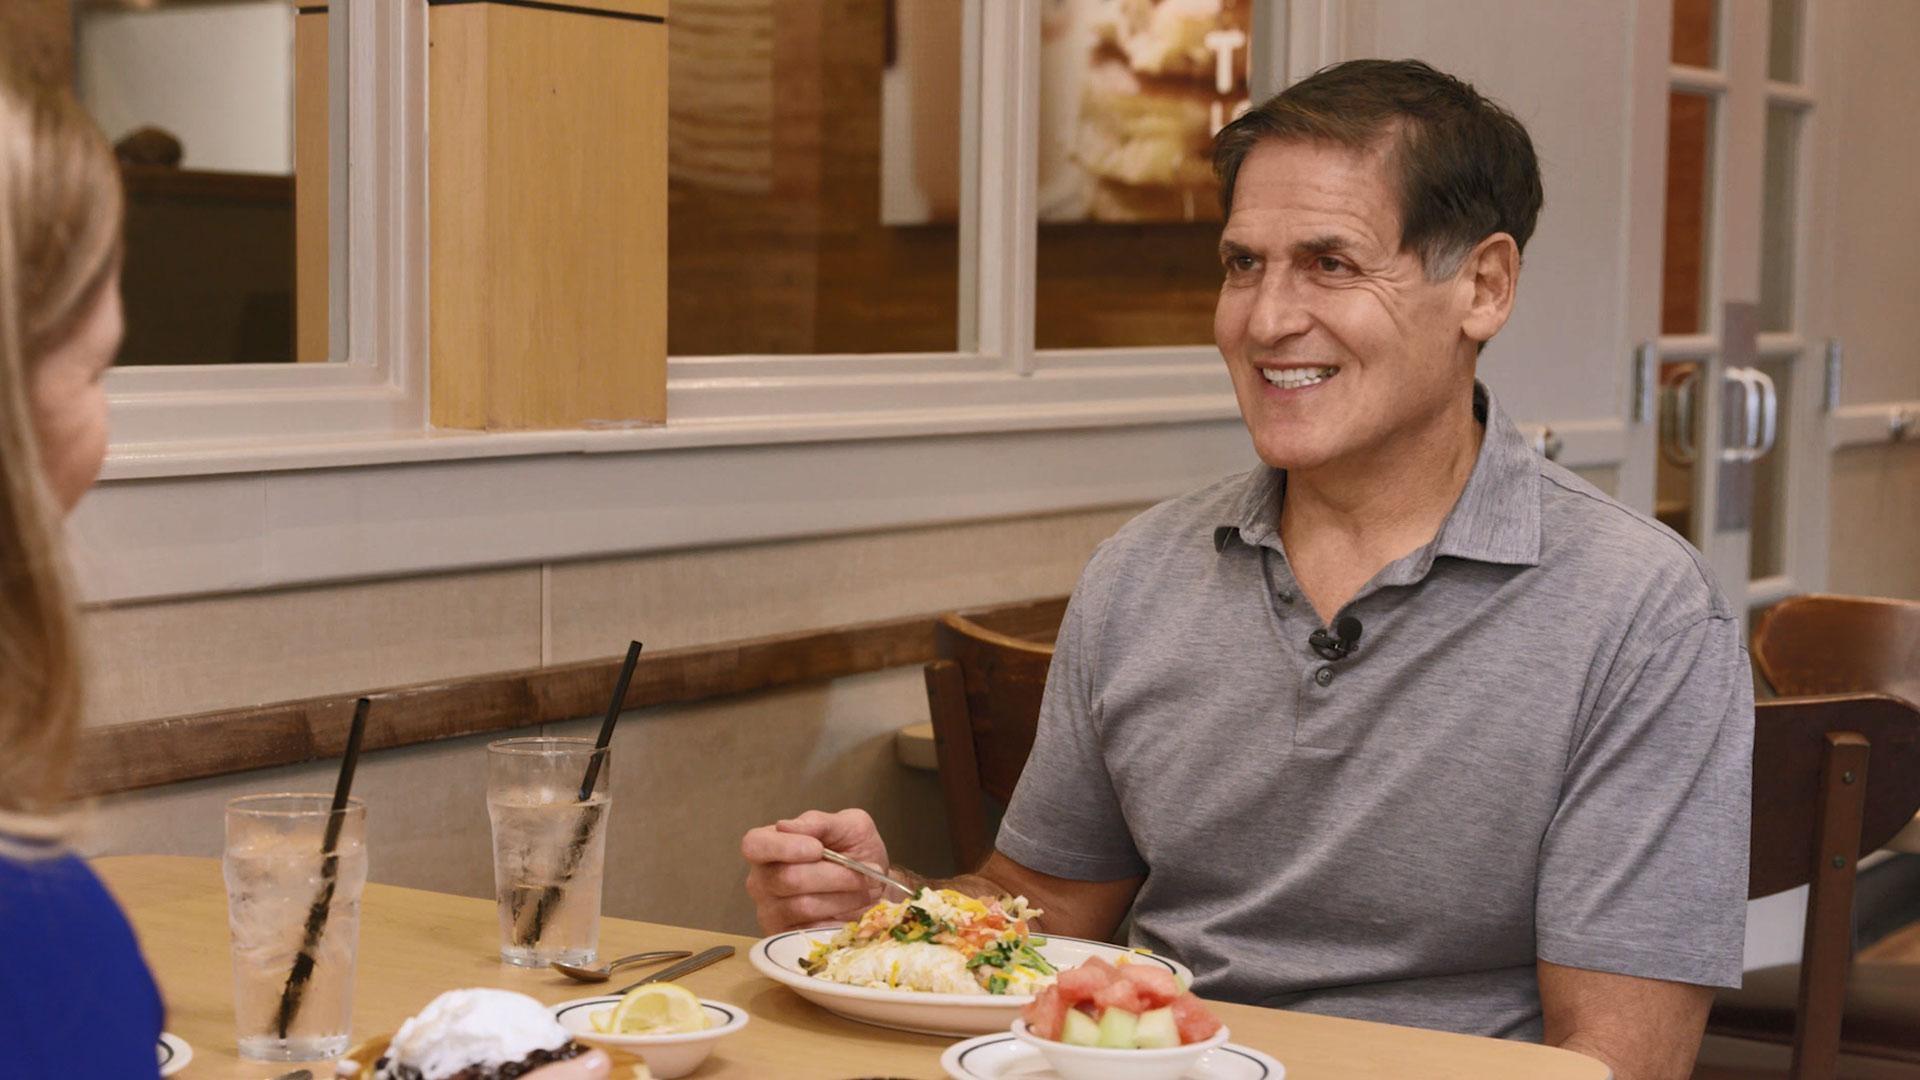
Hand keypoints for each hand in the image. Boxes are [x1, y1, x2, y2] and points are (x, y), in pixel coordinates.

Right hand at [741, 808, 891, 933]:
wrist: (874, 888)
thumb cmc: (856, 852)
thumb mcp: (848, 826)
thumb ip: (819, 823)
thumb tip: (785, 825)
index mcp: (768, 845)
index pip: (755, 845)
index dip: (783, 847)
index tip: (818, 848)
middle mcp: (761, 879)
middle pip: (786, 878)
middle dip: (833, 875)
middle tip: (866, 871)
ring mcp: (770, 912)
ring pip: (803, 906)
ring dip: (843, 897)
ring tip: (865, 889)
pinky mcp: (786, 938)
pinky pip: (811, 931)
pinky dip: (839, 919)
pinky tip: (853, 911)